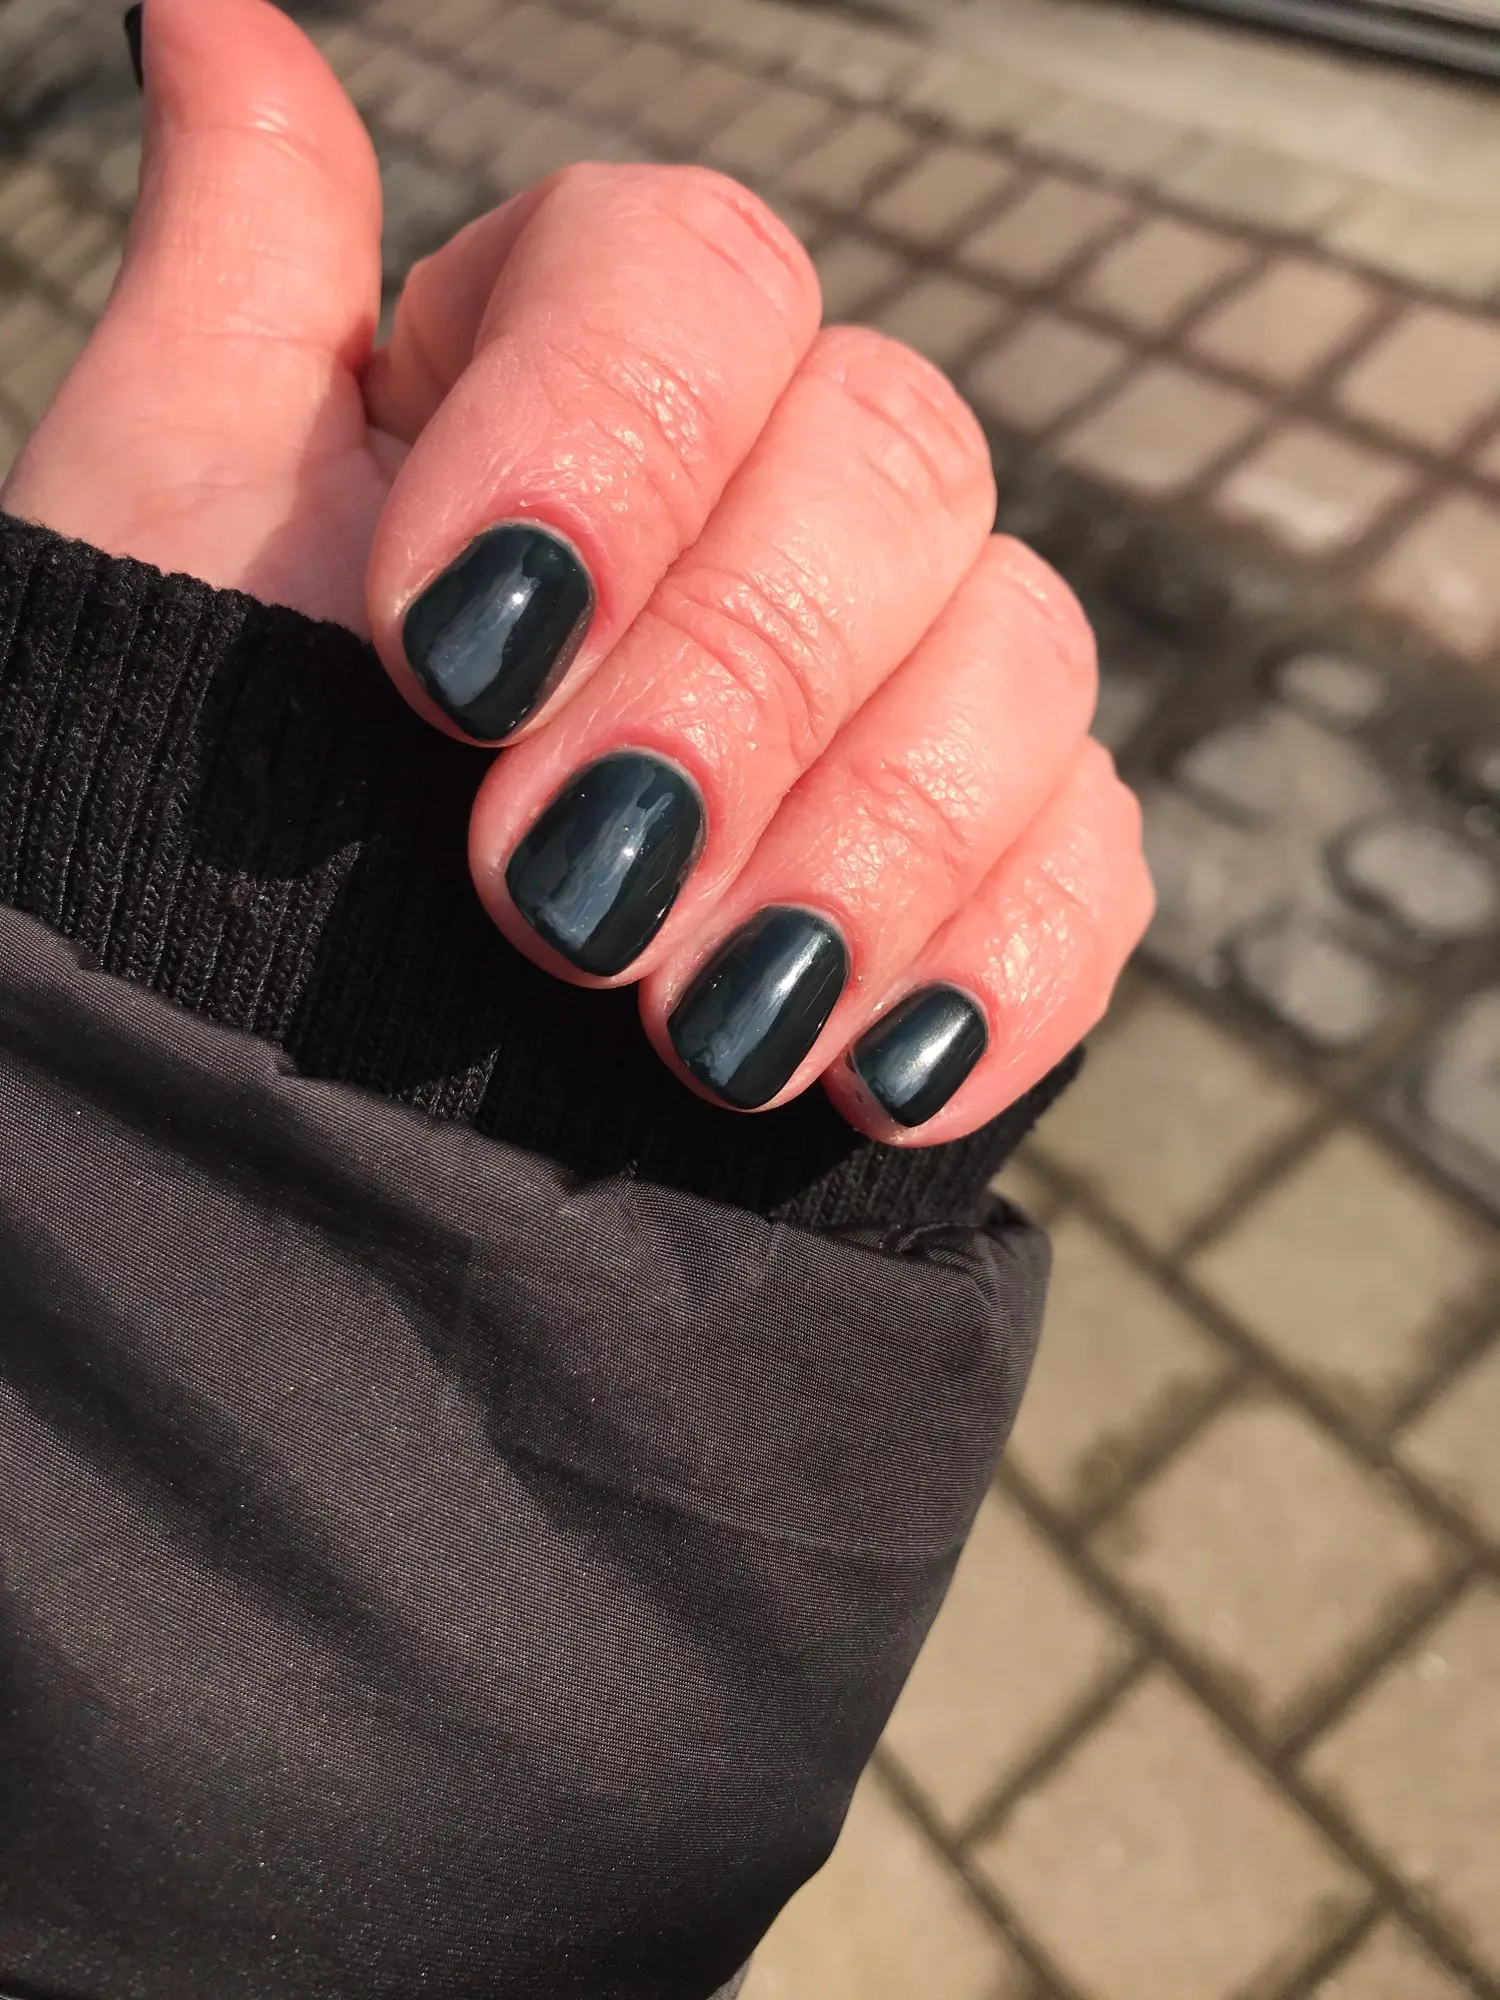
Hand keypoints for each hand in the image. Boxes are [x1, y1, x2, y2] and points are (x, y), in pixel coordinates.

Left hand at [2, 0, 1151, 1143]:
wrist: (299, 1079)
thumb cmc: (207, 796)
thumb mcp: (175, 541)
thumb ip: (242, 288)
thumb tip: (209, 20)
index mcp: (593, 366)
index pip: (701, 274)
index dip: (607, 443)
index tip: (449, 654)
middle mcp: (784, 493)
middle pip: (894, 466)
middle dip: (732, 692)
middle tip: (559, 895)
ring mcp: (912, 680)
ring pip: (1022, 662)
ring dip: (869, 852)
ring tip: (711, 1031)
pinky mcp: (994, 865)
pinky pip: (1092, 862)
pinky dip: (1005, 968)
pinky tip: (876, 1073)